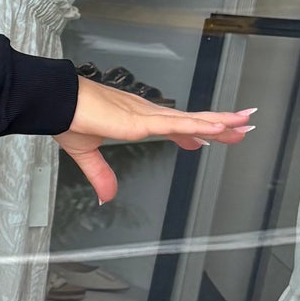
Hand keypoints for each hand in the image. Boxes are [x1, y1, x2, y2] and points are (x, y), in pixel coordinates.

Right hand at [57, 76, 251, 204]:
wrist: (55, 104)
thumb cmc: (68, 117)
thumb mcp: (87, 153)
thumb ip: (100, 175)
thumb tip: (106, 196)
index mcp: (135, 119)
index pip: (173, 125)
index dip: (195, 130)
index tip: (211, 136)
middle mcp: (146, 114)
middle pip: (191, 120)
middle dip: (218, 124)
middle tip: (243, 127)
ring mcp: (146, 116)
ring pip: (191, 120)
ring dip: (220, 122)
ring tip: (244, 123)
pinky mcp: (140, 120)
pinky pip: (176, 124)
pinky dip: (199, 126)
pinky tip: (218, 128)